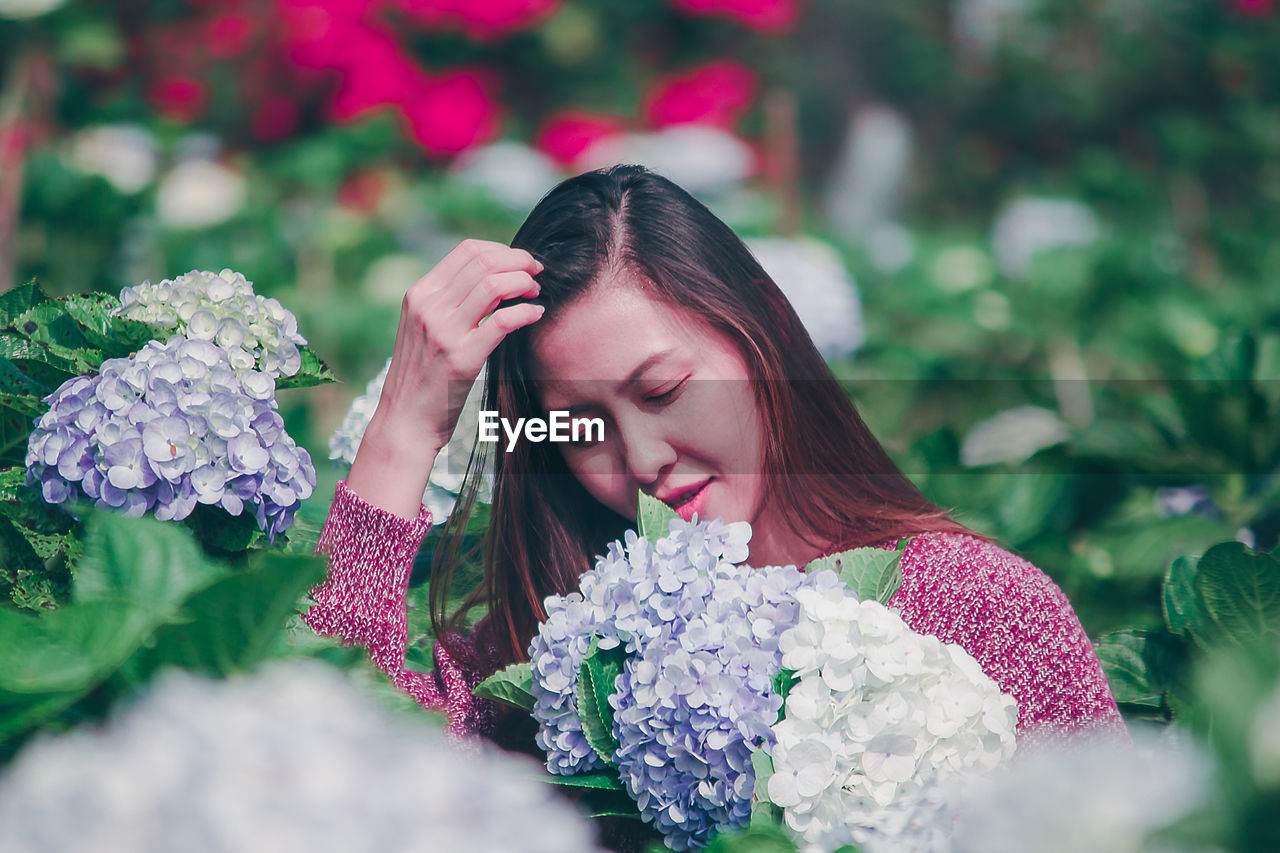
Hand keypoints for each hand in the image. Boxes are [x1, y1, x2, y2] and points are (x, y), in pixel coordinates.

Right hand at [346, 239, 543, 518]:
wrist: (405, 421)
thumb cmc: (424, 377)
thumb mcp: (426, 328)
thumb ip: (451, 302)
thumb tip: (493, 277)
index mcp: (420, 294)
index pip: (467, 251)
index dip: (503, 250)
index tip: (523, 262)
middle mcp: (428, 307)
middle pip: (484, 262)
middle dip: (520, 261)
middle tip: (538, 273)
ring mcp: (443, 332)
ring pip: (494, 284)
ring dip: (524, 283)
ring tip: (536, 293)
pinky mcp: (461, 358)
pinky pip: (502, 321)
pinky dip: (526, 312)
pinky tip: (536, 315)